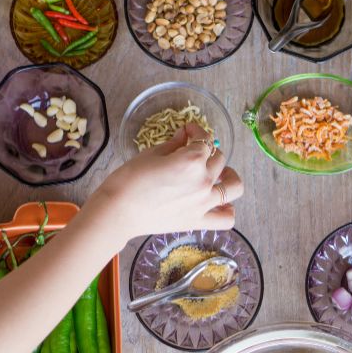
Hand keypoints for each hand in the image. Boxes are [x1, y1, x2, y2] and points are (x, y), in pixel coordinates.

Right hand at [83, 123, 243, 240]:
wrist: (117, 212)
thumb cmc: (128, 180)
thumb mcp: (151, 154)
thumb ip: (174, 145)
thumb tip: (185, 136)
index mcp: (192, 160)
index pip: (203, 139)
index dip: (196, 131)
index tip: (188, 131)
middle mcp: (203, 180)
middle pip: (219, 158)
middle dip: (207, 151)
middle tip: (194, 152)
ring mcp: (204, 203)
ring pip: (234, 186)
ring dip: (229, 176)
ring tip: (218, 175)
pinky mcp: (198, 221)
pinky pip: (226, 218)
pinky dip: (227, 209)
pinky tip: (217, 202)